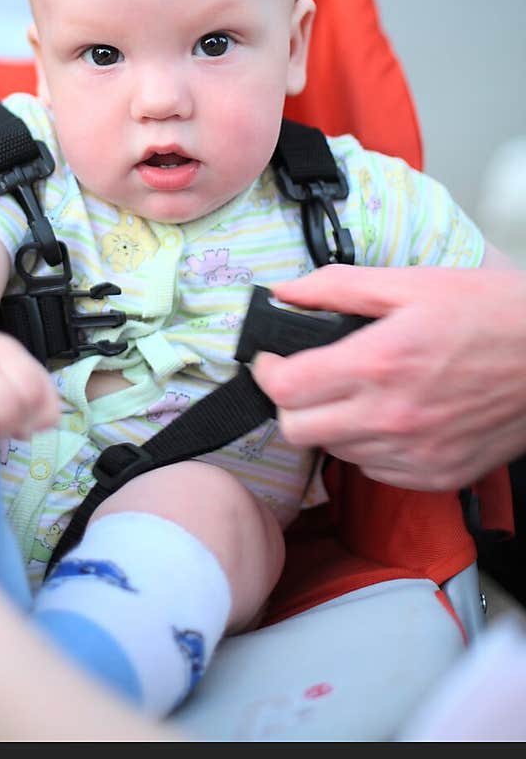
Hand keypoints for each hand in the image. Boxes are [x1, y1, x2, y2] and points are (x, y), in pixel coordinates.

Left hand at [251, 265, 525, 489]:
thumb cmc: (491, 313)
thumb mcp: (410, 282)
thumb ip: (337, 287)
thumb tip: (283, 292)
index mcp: (377, 364)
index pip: (284, 389)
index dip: (267, 371)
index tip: (274, 358)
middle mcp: (390, 417)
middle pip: (297, 430)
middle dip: (290, 401)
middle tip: (307, 376)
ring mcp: (414, 454)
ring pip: (334, 452)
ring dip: (330, 423)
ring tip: (356, 391)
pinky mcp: (436, 476)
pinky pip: (374, 470)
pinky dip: (368, 445)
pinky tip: (389, 415)